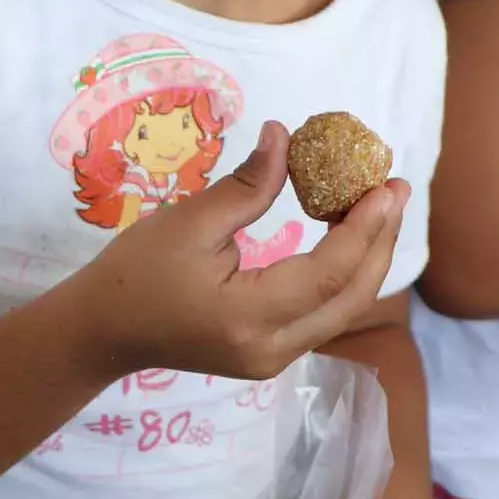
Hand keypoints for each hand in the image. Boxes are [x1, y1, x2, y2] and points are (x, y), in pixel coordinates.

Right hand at [67, 123, 407, 380]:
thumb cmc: (135, 272)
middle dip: (380, 241)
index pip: (327, 274)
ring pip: (343, 310)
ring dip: (367, 257)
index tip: (385, 184)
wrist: (103, 331)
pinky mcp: (271, 355)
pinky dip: (343, 273)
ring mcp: (274, 360)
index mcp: (248, 318)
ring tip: (380, 206)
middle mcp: (271, 350)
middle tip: (394, 188)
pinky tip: (348, 234)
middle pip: (350, 298)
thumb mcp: (187, 222)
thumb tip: (287, 138)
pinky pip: (324, 314)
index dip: (363, 228)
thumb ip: (245, 187)